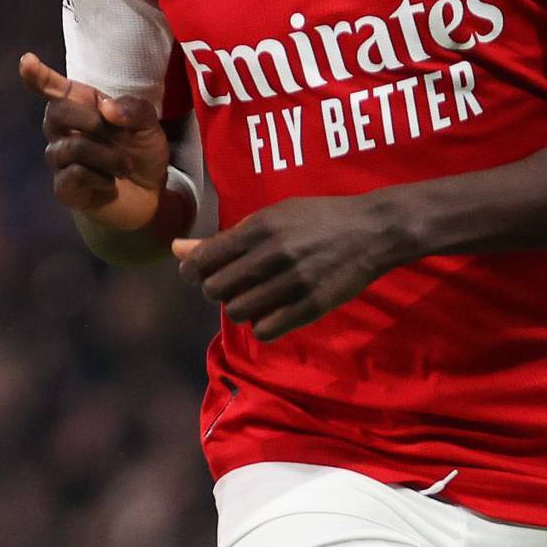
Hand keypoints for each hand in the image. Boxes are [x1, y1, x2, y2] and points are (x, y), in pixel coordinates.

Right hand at [18, 52, 171, 228]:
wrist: (150, 195)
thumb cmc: (141, 152)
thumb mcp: (149, 125)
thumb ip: (134, 110)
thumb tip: (107, 109)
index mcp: (82, 106)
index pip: (52, 88)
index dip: (37, 76)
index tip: (26, 61)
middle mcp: (63, 130)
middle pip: (55, 112)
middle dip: (89, 120)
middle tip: (119, 135)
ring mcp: (60, 160)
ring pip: (71, 147)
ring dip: (108, 156)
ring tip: (125, 167)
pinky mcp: (64, 188)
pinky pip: (73, 176)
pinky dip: (100, 178)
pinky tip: (110, 182)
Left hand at [173, 196, 404, 341]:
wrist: (370, 230)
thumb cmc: (315, 218)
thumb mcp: (269, 217)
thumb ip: (224, 237)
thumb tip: (176, 248)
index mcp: (258, 228)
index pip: (203, 260)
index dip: (192, 271)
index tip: (197, 273)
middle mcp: (271, 255)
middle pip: (215, 290)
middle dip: (216, 289)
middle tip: (232, 283)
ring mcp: (292, 283)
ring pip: (238, 312)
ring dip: (239, 306)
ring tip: (254, 295)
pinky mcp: (311, 306)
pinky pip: (265, 330)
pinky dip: (261, 324)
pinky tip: (271, 311)